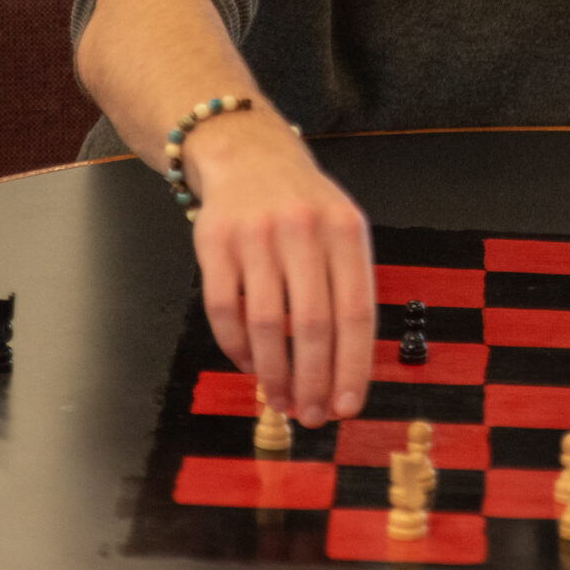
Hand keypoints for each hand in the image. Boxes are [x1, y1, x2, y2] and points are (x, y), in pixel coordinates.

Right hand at [186, 110, 376, 427]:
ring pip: (265, 324)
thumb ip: (348, 288)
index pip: (356, 312)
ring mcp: (255, 235)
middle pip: (312, 324)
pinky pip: (224, 310)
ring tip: (282, 401)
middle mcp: (302, 230)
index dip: (353, 366)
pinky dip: (236, 348)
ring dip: (275, 373)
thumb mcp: (342, 230)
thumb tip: (347, 370)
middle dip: (314, 380)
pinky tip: (250, 365)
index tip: (348, 406)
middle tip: (313, 415)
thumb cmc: (304, 205)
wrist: (249, 154)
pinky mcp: (213, 242)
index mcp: (345, 231)